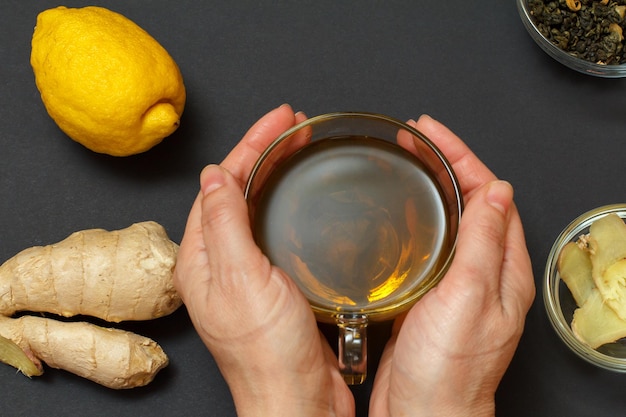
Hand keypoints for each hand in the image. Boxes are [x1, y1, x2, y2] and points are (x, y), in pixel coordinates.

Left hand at [173, 104, 353, 416]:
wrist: (297, 400)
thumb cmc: (267, 354)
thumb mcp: (241, 280)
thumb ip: (225, 225)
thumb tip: (213, 176)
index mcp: (201, 258)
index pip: (221, 185)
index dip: (249, 145)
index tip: (277, 119)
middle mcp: (219, 264)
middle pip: (236, 191)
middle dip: (262, 152)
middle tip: (291, 126)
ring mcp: (246, 274)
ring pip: (256, 209)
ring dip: (274, 174)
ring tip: (296, 148)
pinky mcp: (272, 286)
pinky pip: (274, 232)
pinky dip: (287, 205)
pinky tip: (302, 198)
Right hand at [369, 115, 535, 416]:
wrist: (423, 411)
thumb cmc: (449, 367)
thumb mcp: (470, 295)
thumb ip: (484, 242)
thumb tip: (497, 191)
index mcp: (503, 267)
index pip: (490, 193)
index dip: (462, 155)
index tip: (432, 132)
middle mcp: (485, 272)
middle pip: (471, 200)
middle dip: (446, 163)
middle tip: (416, 139)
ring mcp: (458, 283)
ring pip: (450, 219)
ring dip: (432, 186)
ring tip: (408, 163)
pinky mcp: (432, 295)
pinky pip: (430, 245)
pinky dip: (417, 219)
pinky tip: (398, 214)